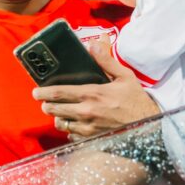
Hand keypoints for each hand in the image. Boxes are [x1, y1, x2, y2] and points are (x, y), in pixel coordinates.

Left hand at [32, 37, 159, 136]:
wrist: (148, 127)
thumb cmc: (136, 101)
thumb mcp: (125, 76)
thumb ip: (106, 61)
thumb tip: (92, 45)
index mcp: (92, 94)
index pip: (58, 93)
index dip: (43, 93)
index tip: (36, 92)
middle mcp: (86, 112)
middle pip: (54, 109)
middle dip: (47, 105)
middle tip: (45, 102)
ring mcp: (87, 128)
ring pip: (60, 124)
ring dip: (58, 117)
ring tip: (61, 112)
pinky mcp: (90, 139)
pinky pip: (71, 135)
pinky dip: (70, 130)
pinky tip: (75, 124)